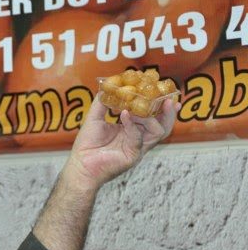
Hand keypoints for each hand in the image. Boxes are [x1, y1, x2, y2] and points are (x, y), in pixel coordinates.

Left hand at [65, 98, 179, 188]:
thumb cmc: (87, 144)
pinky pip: (138, 137)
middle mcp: (138, 139)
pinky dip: (132, 124)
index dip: (160, 107)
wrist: (80, 165)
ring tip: (140, 106)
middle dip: (167, 113)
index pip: (153, 118)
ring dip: (150, 117)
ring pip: (157, 132)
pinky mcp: (132, 156)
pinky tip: (124, 114)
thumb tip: (108, 84)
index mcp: (132, 131)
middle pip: (162, 126)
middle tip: (168, 100)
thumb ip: (102, 101)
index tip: (165, 93)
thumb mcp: (95, 118)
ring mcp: (137, 148)